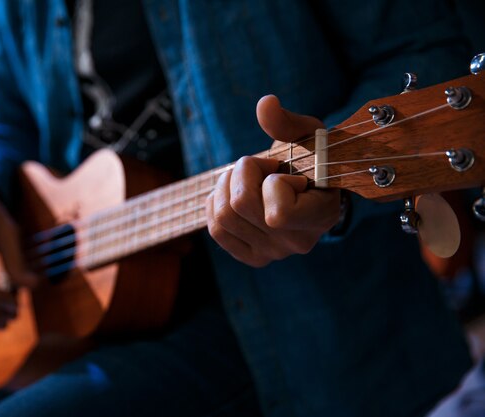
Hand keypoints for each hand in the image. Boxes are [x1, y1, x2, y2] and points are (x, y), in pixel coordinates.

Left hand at [206, 95, 340, 266]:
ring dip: (227, 185)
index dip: (272, 183)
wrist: (311, 188)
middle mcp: (297, 243)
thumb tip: (265, 104)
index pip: (278, 214)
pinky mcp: (252, 256)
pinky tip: (233, 194)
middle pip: (241, 205)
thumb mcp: (306, 135)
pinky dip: (216, 204)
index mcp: (321, 216)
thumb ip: (287, 122)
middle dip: (243, 172)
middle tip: (261, 167)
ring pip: (223, 215)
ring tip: (248, 178)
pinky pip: (215, 229)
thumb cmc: (312, 159)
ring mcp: (273, 254)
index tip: (286, 172)